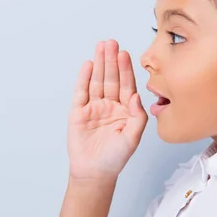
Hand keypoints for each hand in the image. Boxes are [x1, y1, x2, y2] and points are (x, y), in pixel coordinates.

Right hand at [67, 40, 147, 180]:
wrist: (94, 173)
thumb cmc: (116, 158)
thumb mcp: (133, 138)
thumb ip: (138, 117)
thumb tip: (137, 96)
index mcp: (126, 110)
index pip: (127, 86)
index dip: (126, 69)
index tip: (125, 54)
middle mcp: (111, 105)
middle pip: (112, 79)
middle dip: (112, 60)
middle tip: (111, 43)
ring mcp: (95, 107)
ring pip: (97, 81)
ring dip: (100, 64)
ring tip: (101, 46)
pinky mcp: (79, 112)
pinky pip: (82, 92)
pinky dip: (84, 78)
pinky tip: (88, 65)